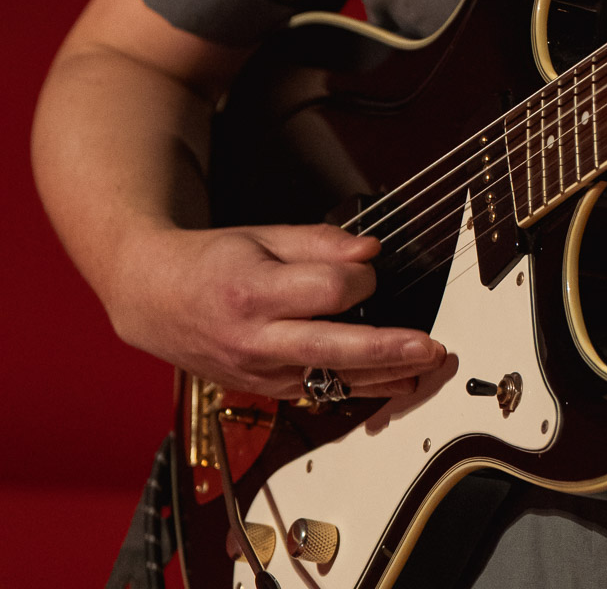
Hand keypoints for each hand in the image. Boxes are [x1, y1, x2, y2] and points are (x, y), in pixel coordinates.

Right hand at [109, 220, 446, 398]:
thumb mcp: (262, 236)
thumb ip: (320, 243)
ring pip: (332, 381)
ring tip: (426, 366)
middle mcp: (255, 341)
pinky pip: (319, 393)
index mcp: (253, 294)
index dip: (360, 276)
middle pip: (333, 349)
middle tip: (428, 345)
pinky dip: (358, 387)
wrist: (156, 300)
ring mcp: (259, 374)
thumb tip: (370, 252)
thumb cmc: (210, 263)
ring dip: (384, 376)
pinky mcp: (266, 391)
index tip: (368, 266)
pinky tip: (393, 382)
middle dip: (386, 349)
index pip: (327, 291)